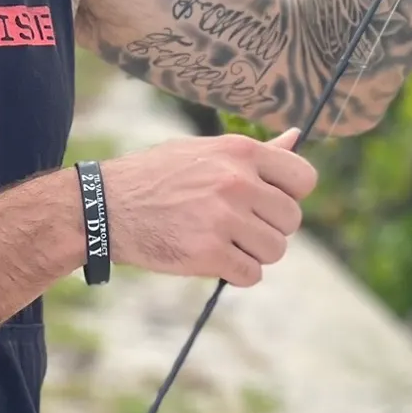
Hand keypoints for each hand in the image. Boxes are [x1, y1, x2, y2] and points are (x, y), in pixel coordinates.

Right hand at [102, 127, 316, 288]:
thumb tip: (296, 138)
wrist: (107, 206)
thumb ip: (254, 153)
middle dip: (270, 229)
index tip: (267, 203)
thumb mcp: (205, 151)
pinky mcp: (209, 253)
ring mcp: (224, 218)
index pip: (304, 178)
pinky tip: (215, 260)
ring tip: (225, 243)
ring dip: (254, 254)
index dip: (290, 196)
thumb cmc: (157, 177)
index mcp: (240, 152)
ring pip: (275, 250)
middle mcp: (237, 183)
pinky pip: (252, 274)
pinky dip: (238, 274)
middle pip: (291, 220)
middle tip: (239, 228)